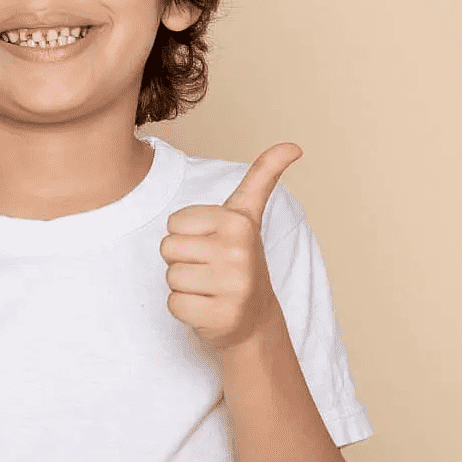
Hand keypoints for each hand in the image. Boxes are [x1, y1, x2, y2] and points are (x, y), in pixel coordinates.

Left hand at [159, 143, 302, 351]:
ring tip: (209, 287)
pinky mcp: (220, 317)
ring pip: (170, 276)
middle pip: (168, 248)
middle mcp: (238, 253)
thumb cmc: (240, 259)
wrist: (254, 317)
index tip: (212, 244)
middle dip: (183, 259)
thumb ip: (262, 176)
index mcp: (238, 223)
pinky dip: (185, 309)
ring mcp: (231, 287)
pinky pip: (174, 305)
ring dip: (183, 285)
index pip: (174, 223)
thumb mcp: (248, 214)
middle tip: (209, 268)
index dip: (187, 235)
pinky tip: (207, 307)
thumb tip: (293, 145)